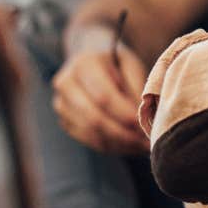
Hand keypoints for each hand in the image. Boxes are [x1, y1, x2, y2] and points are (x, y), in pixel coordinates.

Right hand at [51, 23, 151, 154]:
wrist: (91, 61)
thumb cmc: (117, 62)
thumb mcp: (131, 66)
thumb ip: (137, 89)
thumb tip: (144, 117)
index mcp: (83, 64)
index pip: (103, 96)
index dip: (124, 114)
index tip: (143, 125)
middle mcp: (66, 84)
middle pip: (94, 118)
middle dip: (122, 133)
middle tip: (145, 142)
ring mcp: (62, 104)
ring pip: (90, 132)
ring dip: (118, 143)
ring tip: (141, 145)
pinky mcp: (64, 120)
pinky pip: (88, 139)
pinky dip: (110, 145)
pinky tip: (129, 146)